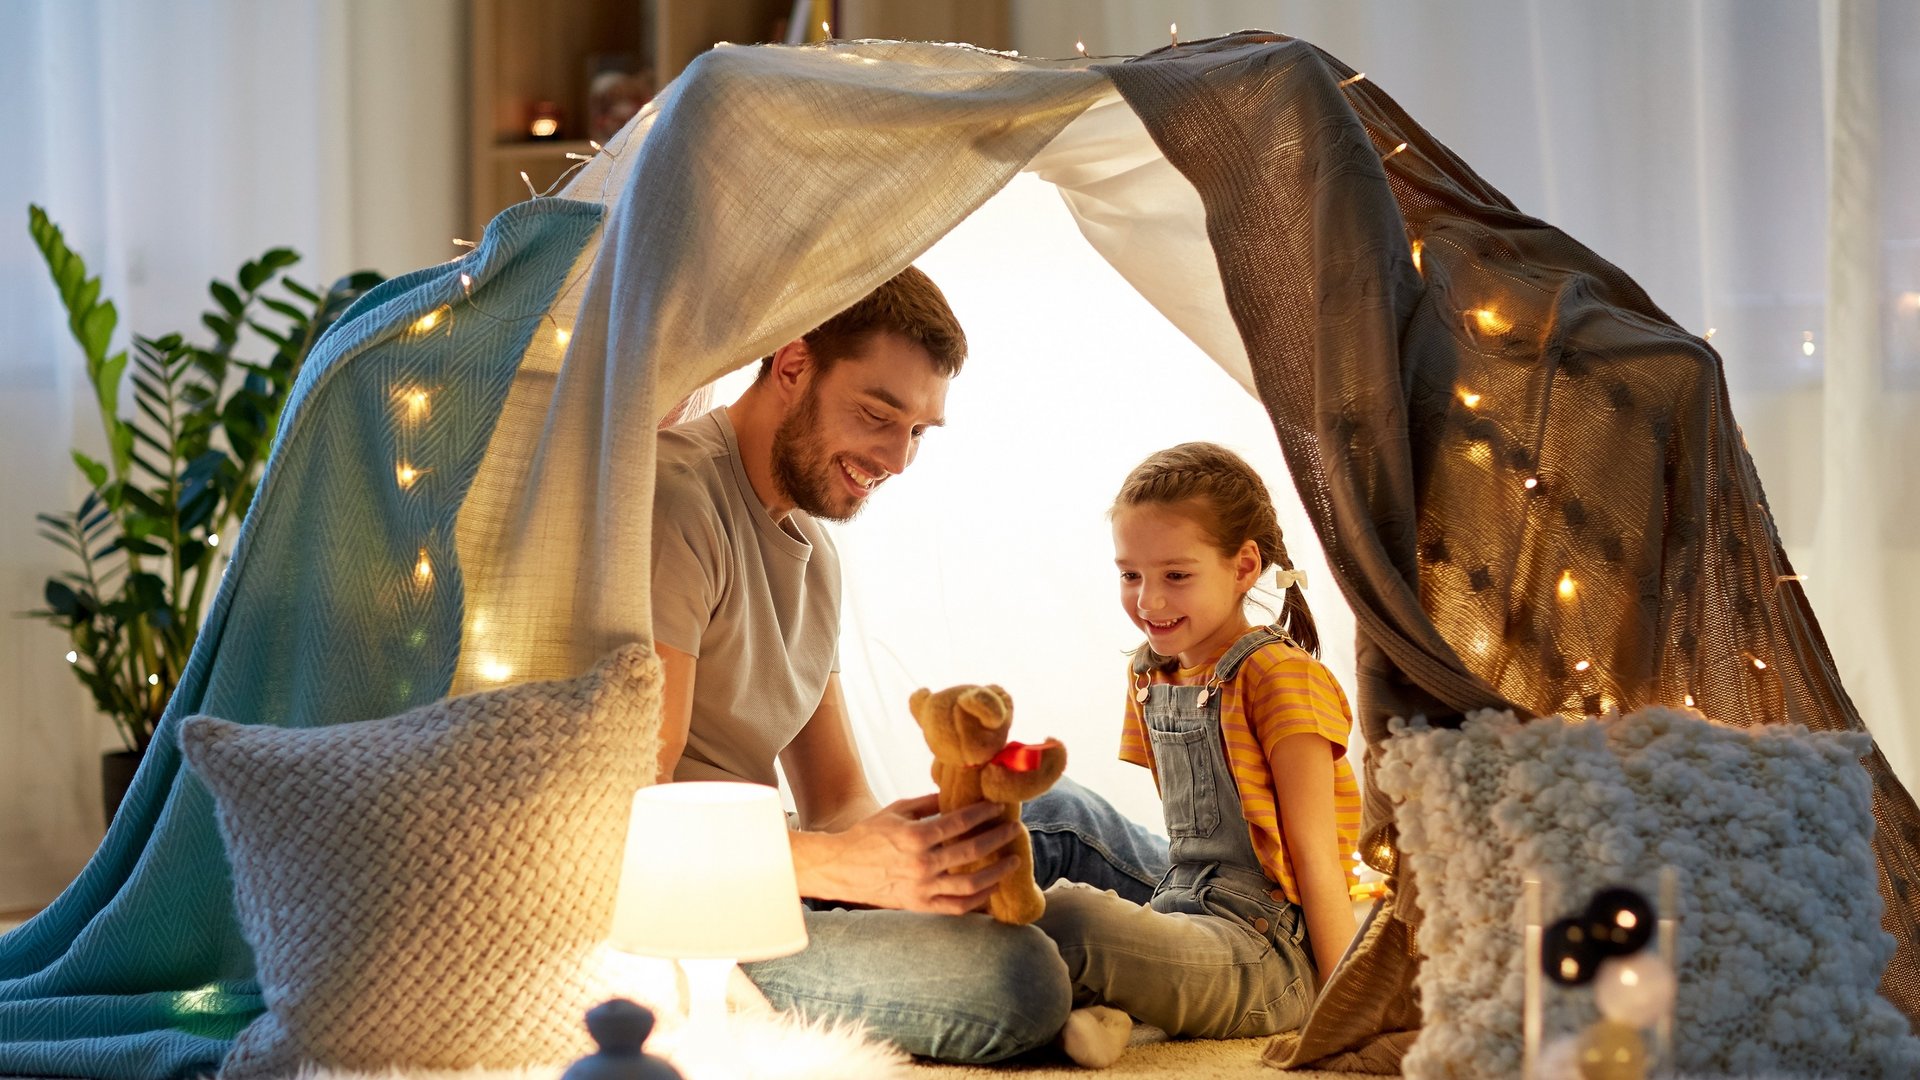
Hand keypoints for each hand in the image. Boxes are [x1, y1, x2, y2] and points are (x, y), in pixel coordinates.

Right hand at [793, 794, 1024, 913]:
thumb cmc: (868, 835)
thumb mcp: (896, 811)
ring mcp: (922, 889)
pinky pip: (957, 907)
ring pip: (970, 885)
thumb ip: (928, 803)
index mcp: (915, 837)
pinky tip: (992, 888)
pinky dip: (979, 900)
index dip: (983, 813)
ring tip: (1012, 861)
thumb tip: (957, 794)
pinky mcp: (920, 905)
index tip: (999, 807)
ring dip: (996, 872)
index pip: (960, 823)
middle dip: (997, 838)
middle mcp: (922, 865)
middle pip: (971, 852)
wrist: (841, 868)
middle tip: (1014, 829)